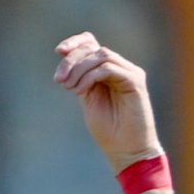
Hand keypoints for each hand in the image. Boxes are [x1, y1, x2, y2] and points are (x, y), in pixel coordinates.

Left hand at [53, 33, 162, 169]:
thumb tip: (65, 67)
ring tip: (70, 88)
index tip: (58, 51)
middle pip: (93, 48)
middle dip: (72, 61)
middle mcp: (120, 68)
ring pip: (101, 55)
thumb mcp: (88, 100)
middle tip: (60, 80)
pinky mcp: (136, 82)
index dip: (75, 42)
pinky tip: (81, 91)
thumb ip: (80, 81)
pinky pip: (109, 68)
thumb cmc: (109, 130)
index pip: (91, 43)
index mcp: (106, 71)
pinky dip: (91, 76)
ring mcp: (130, 73)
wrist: (127, 150)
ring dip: (80, 69)